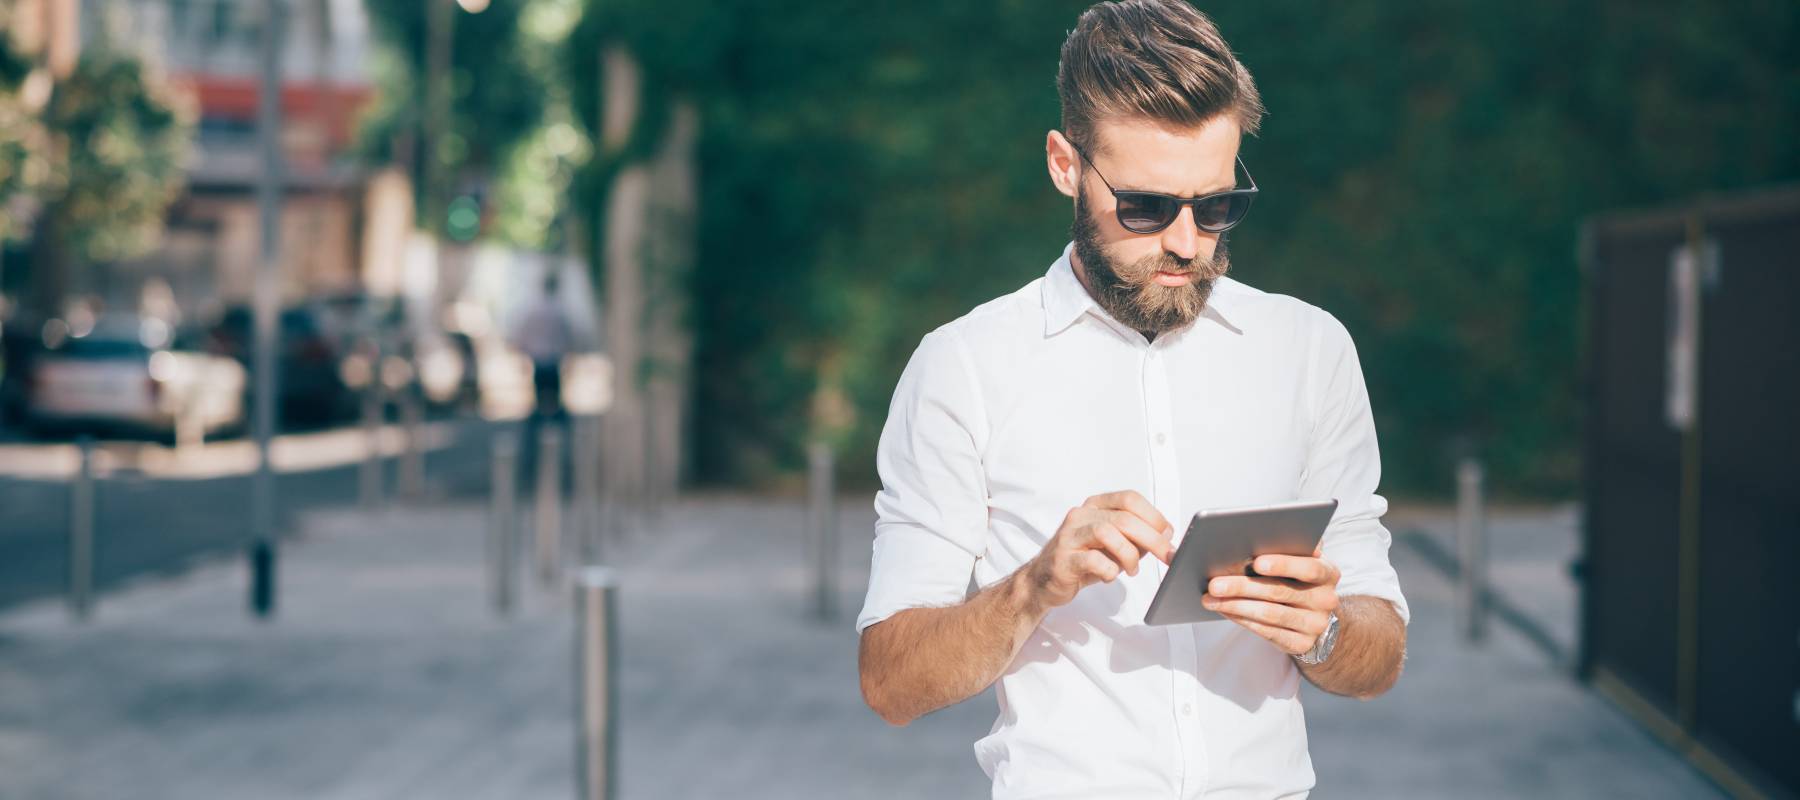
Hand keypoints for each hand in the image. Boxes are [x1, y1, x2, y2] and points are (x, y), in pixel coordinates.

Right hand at [1024, 491, 1174, 610]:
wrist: (1042, 581)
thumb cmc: (1083, 560)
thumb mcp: (1113, 544)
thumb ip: (1136, 537)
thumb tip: (1166, 534)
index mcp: (1094, 506)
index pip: (1129, 499)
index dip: (1153, 516)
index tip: (1168, 534)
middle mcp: (1080, 515)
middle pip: (1124, 518)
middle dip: (1152, 538)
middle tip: (1166, 555)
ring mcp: (1069, 536)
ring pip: (1107, 533)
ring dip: (1129, 554)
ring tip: (1132, 569)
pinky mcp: (1063, 559)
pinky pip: (1092, 560)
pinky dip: (1109, 570)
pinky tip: (1110, 576)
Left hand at [1201, 548, 1340, 656]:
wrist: (1316, 618)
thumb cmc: (1298, 580)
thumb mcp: (1301, 563)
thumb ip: (1288, 551)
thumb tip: (1252, 541)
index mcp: (1328, 573)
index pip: (1309, 567)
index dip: (1284, 564)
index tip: (1257, 562)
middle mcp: (1326, 600)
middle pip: (1279, 592)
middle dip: (1242, 587)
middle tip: (1214, 584)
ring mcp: (1315, 625)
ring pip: (1269, 614)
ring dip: (1235, 606)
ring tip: (1210, 599)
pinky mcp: (1301, 644)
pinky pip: (1267, 632)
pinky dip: (1242, 620)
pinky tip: (1224, 611)